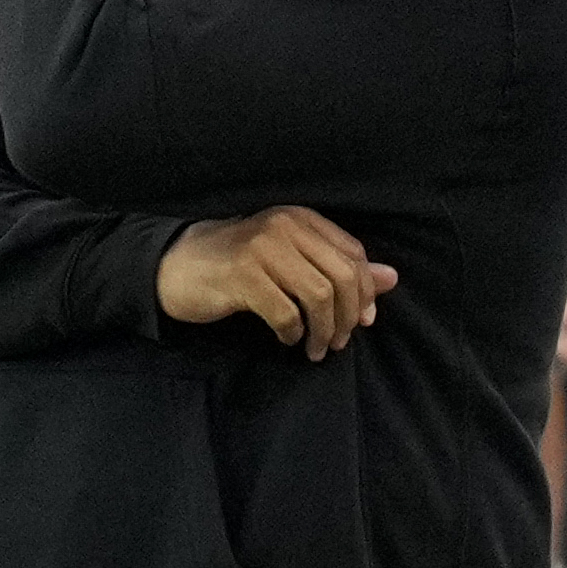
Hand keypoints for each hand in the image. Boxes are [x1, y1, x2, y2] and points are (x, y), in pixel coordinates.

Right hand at [157, 205, 397, 361]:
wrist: (176, 265)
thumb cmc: (237, 264)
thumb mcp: (290, 259)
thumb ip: (338, 266)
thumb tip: (390, 279)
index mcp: (300, 219)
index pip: (352, 254)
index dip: (364, 293)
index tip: (361, 322)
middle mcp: (284, 227)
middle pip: (341, 276)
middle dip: (347, 318)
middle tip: (337, 343)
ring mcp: (262, 249)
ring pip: (318, 296)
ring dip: (323, 331)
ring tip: (315, 348)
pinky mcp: (242, 275)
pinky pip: (285, 312)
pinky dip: (292, 332)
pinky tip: (287, 338)